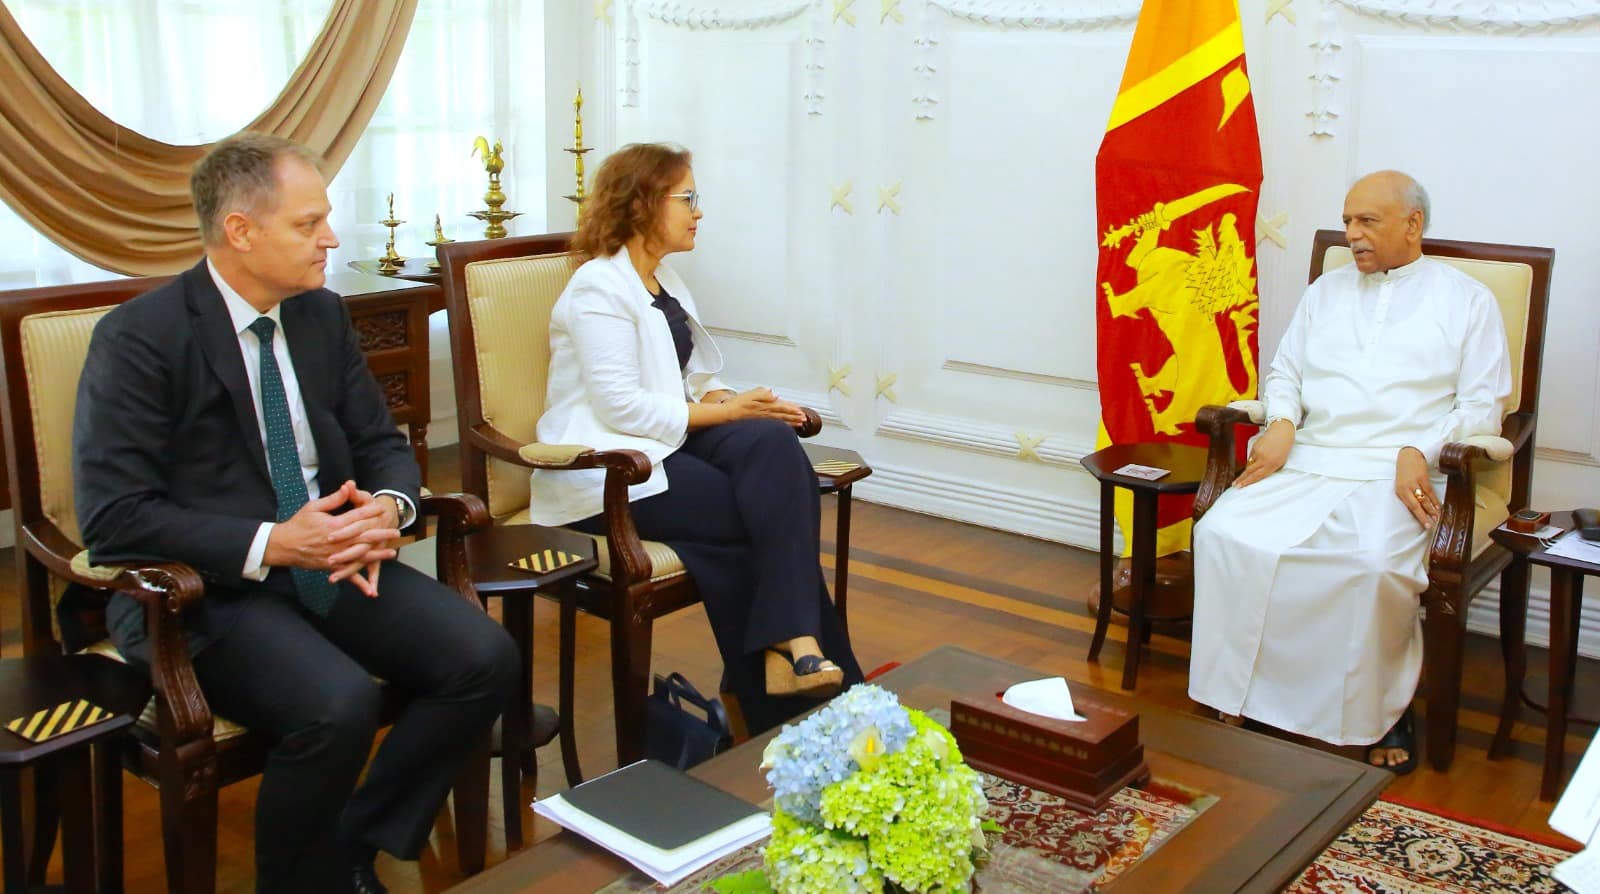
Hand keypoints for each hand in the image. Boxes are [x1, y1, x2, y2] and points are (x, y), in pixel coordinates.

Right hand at [262, 481, 397, 597]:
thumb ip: (333, 499)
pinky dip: (359, 582)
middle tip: (396, 532)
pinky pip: (347, 575)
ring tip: (392, 553)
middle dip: (380, 535)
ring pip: (358, 556)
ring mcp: (333, 556)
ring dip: (376, 556)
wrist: (282, 545)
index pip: (355, 517)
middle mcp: (335, 542)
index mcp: (332, 524)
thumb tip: (348, 486)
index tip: (382, 507)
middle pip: (362, 537)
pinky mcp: (330, 567)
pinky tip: (371, 589)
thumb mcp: (313, 507)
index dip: (370, 512)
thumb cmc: (298, 524)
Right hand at [720, 387, 807, 427]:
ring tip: (800, 424)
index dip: (792, 409)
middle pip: (784, 415)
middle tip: (804, 419)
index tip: (801, 411)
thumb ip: (763, 393)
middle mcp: (766, 413)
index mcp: (765, 404)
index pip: (782, 406)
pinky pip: (775, 424)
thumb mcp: (750, 394)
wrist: (728, 414)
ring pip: (781, 421)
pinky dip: (782, 425)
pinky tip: (787, 427)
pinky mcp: (760, 422)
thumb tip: (773, 394)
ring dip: (791, 422)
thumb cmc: (738, 403)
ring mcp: (764, 418)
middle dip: (795, 417)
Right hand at [1233, 419, 1293, 487]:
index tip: (1240, 486)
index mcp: (1272, 465)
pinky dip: (1253, 458)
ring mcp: (1258, 452)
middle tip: (1235, 484)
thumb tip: (1259, 474)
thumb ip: (1270, 469)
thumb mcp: (1280, 462)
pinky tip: (1259, 455)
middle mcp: (1264, 459)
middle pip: (1249, 471)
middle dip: (1241, 478)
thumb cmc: (1284, 447)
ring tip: (1255, 464)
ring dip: (1249, 467)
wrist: (1282, 432)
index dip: (1247, 482)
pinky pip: (1251, 456)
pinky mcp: (1255, 447)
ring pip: (1250, 463)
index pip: (1257, 476)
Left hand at [1395, 447, 1437, 528]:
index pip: (1410, 507)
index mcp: (1399, 491)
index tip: (1426, 526)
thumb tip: (1418, 509)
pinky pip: (1429, 492)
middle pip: (1417, 505)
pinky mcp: (1422, 478)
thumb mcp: (1402, 484)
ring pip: (1425, 499)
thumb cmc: (1405, 471)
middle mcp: (1405, 488)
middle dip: (1426, 516)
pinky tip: (1438, 506)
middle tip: (1433, 524)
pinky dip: (1435, 500)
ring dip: (1432, 509)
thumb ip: (1408, 495)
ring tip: (1438, 517)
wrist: (1408, 455)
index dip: (1419, 517)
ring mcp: (1414, 483)